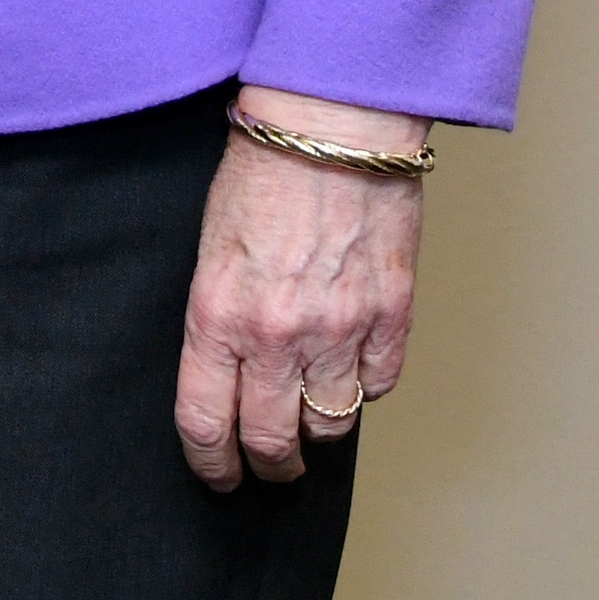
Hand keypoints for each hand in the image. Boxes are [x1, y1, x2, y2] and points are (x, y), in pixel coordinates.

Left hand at [173, 90, 423, 489]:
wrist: (331, 125)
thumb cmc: (263, 169)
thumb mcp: (211, 244)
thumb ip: (221, 314)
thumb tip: (230, 369)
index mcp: (219, 314)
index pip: (206, 422)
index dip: (210, 462)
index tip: (217, 474)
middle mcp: (277, 334)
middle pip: (273, 441)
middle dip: (268, 465)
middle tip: (270, 467)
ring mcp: (340, 330)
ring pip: (331, 423)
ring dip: (318, 429)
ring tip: (311, 419)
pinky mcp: (391, 318)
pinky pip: (378, 384)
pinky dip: (364, 384)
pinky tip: (352, 366)